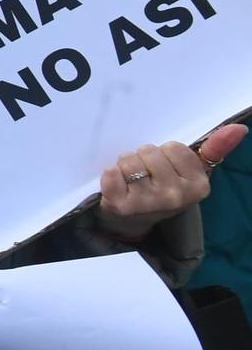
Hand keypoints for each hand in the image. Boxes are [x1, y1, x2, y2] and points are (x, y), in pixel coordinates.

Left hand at [96, 124, 247, 240]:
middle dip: (144, 157)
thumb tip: (239, 128)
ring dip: (126, 165)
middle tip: (146, 175)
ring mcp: (148, 203)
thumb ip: (214, 148)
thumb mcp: (191, 171)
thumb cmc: (164, 188)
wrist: (133, 220)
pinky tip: (118, 186)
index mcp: (198, 186)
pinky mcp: (121, 206)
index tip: (166, 168)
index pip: (174, 147)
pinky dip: (110, 175)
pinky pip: (110, 173)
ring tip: (131, 180)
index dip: (165, 153)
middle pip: (150, 151)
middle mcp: (176, 197)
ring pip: (129, 159)